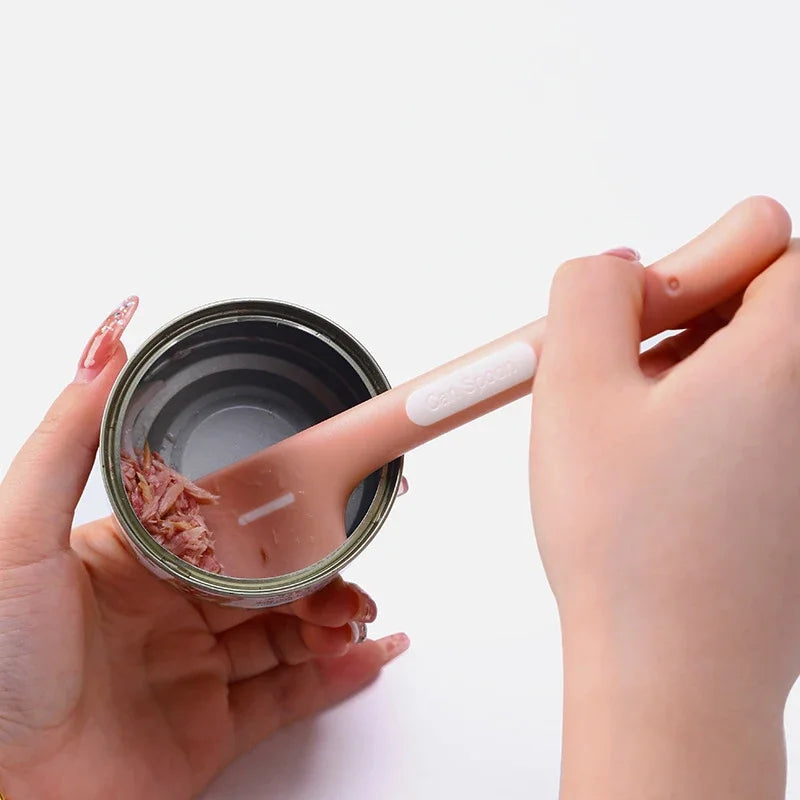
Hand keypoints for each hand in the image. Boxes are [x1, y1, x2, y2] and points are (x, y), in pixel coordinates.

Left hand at [0, 297, 408, 799]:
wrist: (2, 797)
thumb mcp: (21, 535)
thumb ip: (67, 441)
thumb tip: (102, 352)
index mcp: (132, 561)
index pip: (225, 520)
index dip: (277, 505)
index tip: (320, 486)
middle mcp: (166, 612)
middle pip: (267, 577)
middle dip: (318, 568)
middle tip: (350, 561)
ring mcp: (191, 671)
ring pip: (285, 633)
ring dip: (331, 618)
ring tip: (357, 612)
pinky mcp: (208, 730)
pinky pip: (286, 696)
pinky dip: (333, 676)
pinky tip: (364, 653)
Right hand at [530, 198, 795, 798]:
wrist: (673, 677)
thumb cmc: (630, 550)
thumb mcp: (573, 386)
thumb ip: (589, 289)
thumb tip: (616, 265)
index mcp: (791, 360)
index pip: (772, 242)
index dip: (697, 261)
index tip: (646, 313)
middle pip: (768, 305)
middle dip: (686, 320)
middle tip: (624, 377)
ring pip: (759, 370)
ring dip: (691, 378)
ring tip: (634, 440)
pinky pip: (762, 427)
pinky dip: (711, 427)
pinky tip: (663, 476)